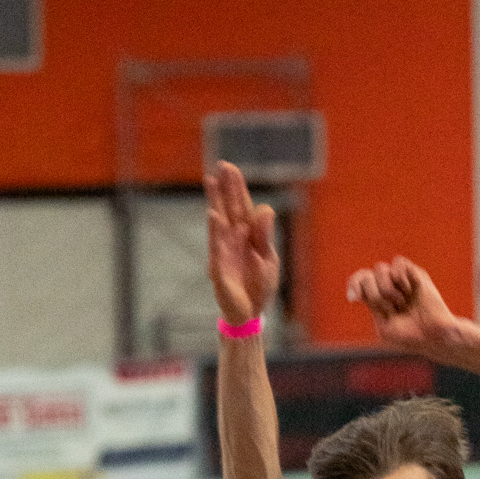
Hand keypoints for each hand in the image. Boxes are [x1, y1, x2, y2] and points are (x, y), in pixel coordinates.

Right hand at [206, 162, 280, 323]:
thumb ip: (265, 234)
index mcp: (248, 235)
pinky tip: (213, 216)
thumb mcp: (268, 258)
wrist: (251, 312)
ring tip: (211, 183)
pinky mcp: (220, 268)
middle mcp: (233, 239)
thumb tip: (265, 209)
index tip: (230, 168)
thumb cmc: (259, 283)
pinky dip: (216, 232)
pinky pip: (217, 247)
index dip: (236, 188)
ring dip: (216, 203)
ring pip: (219, 223)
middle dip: (225, 188)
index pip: (242, 206)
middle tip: (221, 166)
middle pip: (229, 209)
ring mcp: (224, 252)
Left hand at [345, 254, 457, 351]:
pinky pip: (397, 263)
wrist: (433, 335)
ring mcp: (400, 278)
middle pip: (367, 276)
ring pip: (380, 268)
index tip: (353, 298)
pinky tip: (409, 290)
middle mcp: (386, 284)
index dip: (353, 285)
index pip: (358, 281)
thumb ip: (371, 306)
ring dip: (388, 290)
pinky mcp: (414, 273)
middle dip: (376, 295)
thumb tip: (355, 294)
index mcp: (375, 297)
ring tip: (402, 302)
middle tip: (392, 309)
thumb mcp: (384, 327)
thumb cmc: (408, 335)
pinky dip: (400, 277)